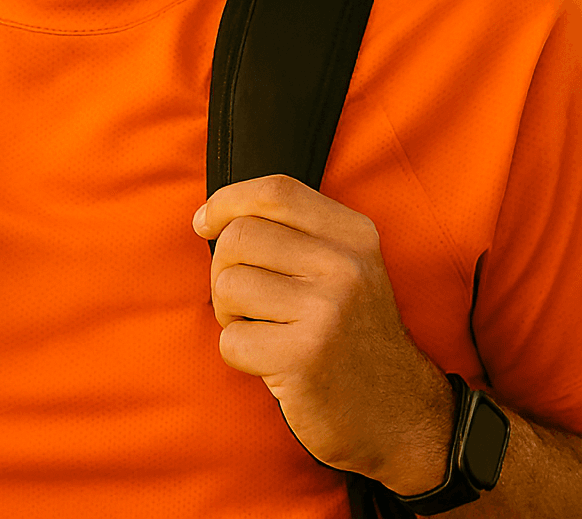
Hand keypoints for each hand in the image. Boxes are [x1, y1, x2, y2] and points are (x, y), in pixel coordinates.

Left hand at [193, 174, 453, 489]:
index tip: (205, 222)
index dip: (227, 200)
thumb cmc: (352, 335)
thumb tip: (210, 217)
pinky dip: (240, 354)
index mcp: (354, 234)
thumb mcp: (346, 267)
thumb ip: (294, 233)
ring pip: (229, 286)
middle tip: (246, 300)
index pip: (275, 191)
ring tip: (264, 330)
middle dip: (223, 269)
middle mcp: (344, 265)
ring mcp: (326, 311)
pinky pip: (231, 341)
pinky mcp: (304, 358)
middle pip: (239, 237)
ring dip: (230, 314)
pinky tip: (272, 362)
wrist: (400, 415)